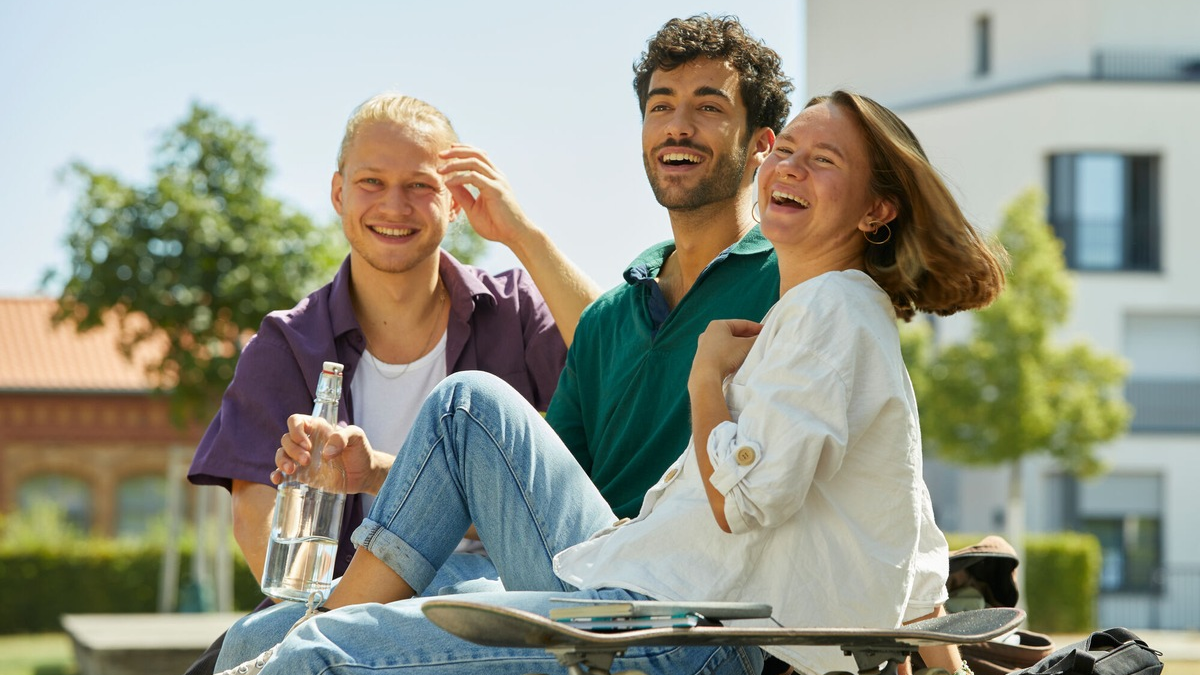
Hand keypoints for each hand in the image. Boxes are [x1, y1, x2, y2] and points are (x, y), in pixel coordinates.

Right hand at [271, 414, 389, 493]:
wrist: (364, 474)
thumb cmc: (360, 451)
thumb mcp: (357, 437)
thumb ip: (343, 437)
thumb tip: (325, 452)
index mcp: (317, 429)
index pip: (296, 421)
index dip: (296, 431)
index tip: (307, 445)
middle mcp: (306, 442)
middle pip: (286, 439)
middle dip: (292, 450)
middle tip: (307, 460)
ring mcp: (301, 458)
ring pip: (281, 454)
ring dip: (282, 461)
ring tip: (292, 470)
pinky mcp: (302, 474)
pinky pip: (281, 472)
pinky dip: (276, 475)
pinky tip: (278, 479)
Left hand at [438, 144, 536, 248]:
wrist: (515, 235)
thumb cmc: (497, 225)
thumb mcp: (473, 208)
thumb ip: (462, 195)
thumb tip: (449, 182)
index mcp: (493, 178)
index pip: (478, 156)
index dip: (463, 151)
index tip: (447, 153)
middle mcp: (496, 176)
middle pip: (476, 154)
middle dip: (457, 152)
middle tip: (440, 155)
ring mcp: (497, 181)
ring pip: (474, 162)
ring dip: (455, 163)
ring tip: (441, 169)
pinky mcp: (496, 190)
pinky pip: (474, 177)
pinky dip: (460, 178)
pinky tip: (449, 183)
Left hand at [690, 319, 762, 385]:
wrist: (706, 376)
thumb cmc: (725, 356)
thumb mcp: (745, 346)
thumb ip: (755, 340)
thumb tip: (761, 338)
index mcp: (717, 325)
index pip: (742, 324)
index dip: (756, 327)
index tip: (767, 331)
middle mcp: (709, 333)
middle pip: (734, 333)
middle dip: (748, 337)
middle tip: (761, 342)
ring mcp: (705, 346)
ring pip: (728, 344)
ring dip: (740, 346)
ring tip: (752, 351)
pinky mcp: (704, 358)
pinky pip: (722, 353)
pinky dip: (732, 354)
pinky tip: (739, 360)